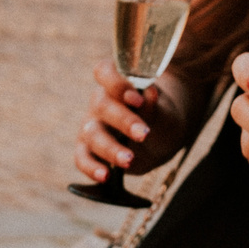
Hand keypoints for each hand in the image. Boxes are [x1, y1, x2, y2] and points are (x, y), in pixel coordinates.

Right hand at [73, 62, 188, 183]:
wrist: (162, 138)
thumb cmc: (162, 117)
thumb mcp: (166, 111)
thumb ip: (155, 105)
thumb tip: (149, 93)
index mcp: (117, 82)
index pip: (104, 72)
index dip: (117, 83)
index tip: (137, 98)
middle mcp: (100, 101)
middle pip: (102, 105)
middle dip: (123, 120)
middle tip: (144, 133)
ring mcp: (92, 125)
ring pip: (92, 134)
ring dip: (110, 148)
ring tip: (129, 160)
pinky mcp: (88, 149)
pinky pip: (82, 158)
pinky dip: (92, 167)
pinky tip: (105, 176)